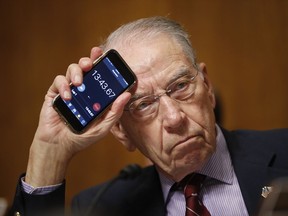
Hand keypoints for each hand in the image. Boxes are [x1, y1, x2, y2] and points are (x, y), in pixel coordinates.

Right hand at [25, 47, 131, 185]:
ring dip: (77, 72)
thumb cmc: (82, 137)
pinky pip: (59, 80)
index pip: (100, 75)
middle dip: (88, 61)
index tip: (106, 54)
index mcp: (95, 94)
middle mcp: (83, 89)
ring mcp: (69, 90)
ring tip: (79, 83)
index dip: (102, 62)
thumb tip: (126, 94)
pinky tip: (68, 96)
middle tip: (91, 64)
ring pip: (72, 69)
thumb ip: (115, 112)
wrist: (60, 146)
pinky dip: (63, 85)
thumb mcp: (103, 126)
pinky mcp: (55, 93)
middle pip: (85, 66)